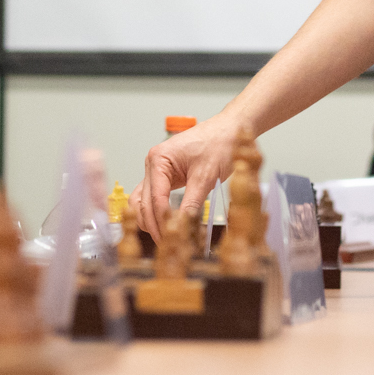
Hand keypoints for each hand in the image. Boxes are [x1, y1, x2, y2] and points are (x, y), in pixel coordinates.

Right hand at [137, 113, 245, 241]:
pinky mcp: (166, 176)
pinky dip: (157, 212)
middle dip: (154, 224)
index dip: (161, 221)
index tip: (169, 239)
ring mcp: (158, 170)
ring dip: (151, 220)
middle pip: (144, 202)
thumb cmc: (219, 143)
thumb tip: (183, 226)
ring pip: (144, 201)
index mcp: (159, 159)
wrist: (229, 130)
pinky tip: (165, 225)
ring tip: (165, 238)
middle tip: (167, 244)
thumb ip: (192, 202)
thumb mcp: (206, 176)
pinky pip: (154, 197)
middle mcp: (153, 164)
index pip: (155, 197)